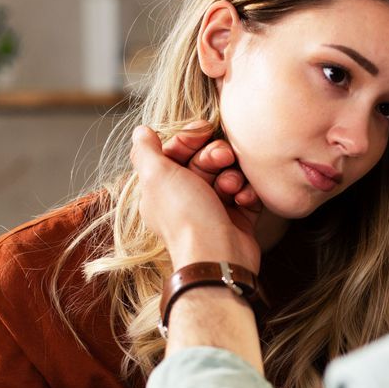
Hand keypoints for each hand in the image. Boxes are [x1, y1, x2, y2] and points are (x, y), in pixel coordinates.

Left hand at [131, 124, 260, 272]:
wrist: (216, 255)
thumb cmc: (184, 216)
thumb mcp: (156, 175)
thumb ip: (145, 150)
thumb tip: (141, 132)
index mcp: (162, 187)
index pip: (176, 150)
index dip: (189, 138)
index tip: (202, 131)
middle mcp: (186, 198)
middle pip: (204, 159)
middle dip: (215, 154)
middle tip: (222, 158)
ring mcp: (213, 208)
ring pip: (228, 174)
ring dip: (233, 175)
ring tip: (231, 187)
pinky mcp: (237, 219)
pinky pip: (246, 193)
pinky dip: (247, 192)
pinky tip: (243, 199)